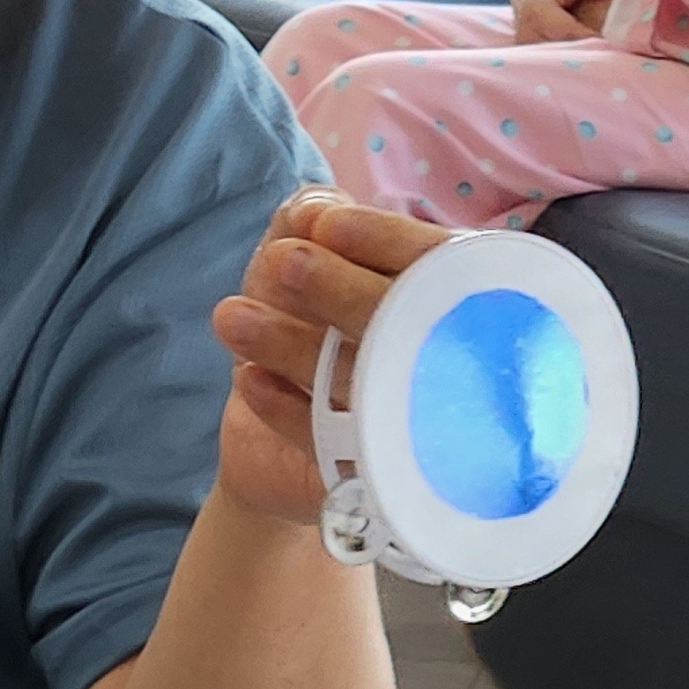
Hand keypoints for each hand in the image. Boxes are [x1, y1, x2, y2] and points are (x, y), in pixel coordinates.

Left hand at [207, 189, 458, 524]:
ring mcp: (417, 429)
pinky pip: (331, 444)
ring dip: (294, 346)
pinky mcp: (369, 479)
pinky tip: (249, 379)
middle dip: (340, 291)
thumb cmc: (306, 332)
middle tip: (281, 264)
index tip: (325, 223)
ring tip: (231, 318)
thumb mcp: (306, 263)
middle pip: (408, 326)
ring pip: (362, 383)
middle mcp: (453, 365)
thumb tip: (315, 209)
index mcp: (457, 302)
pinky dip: (285, 409)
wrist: (270, 450)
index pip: (439, 265)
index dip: (384, 240)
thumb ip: (315, 221)